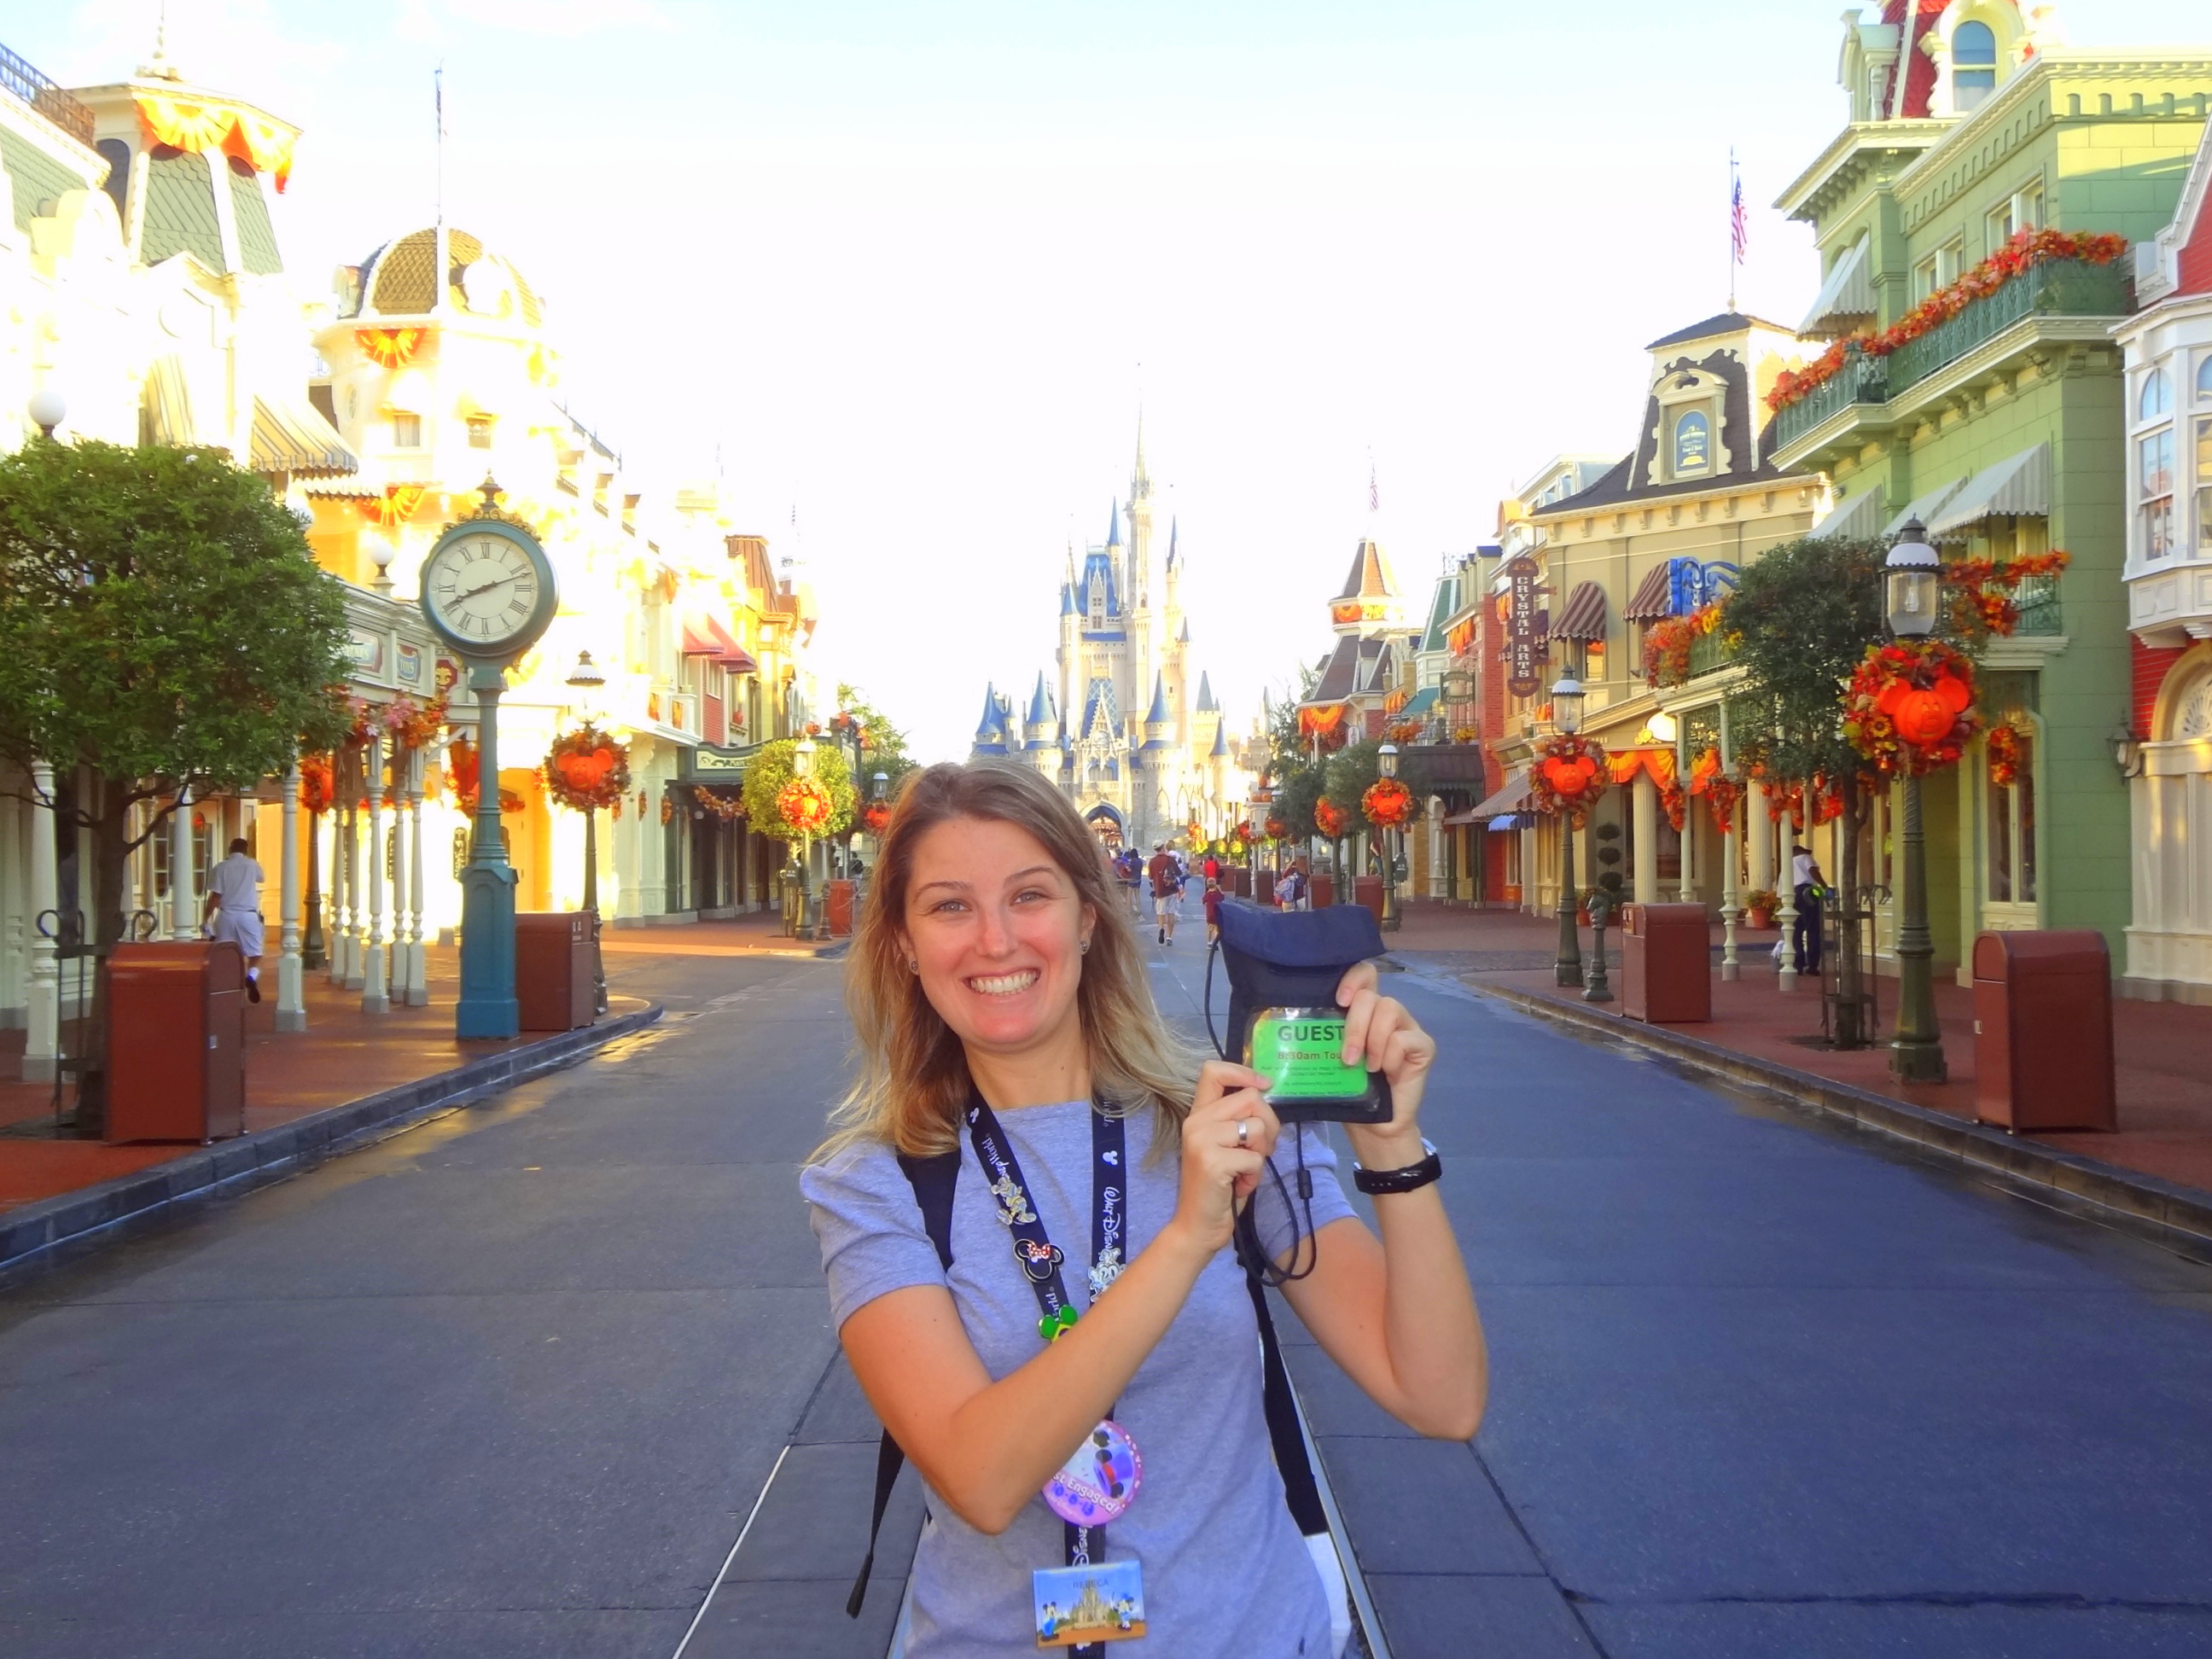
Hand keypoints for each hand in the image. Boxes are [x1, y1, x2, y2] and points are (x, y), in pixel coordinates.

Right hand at [1169, 1060, 1280, 1255]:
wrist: (1196, 1227)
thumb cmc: (1217, 1188)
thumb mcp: (1225, 1146)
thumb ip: (1237, 1120)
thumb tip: (1265, 1096)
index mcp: (1198, 1115)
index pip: (1213, 1071)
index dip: (1244, 1072)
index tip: (1264, 1085)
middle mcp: (1195, 1122)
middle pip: (1251, 1098)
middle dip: (1269, 1125)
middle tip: (1260, 1150)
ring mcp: (1201, 1140)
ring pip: (1257, 1127)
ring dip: (1261, 1153)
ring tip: (1245, 1170)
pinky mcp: (1212, 1161)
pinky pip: (1255, 1157)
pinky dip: (1255, 1174)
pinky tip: (1239, 1185)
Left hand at [1335, 961, 1435, 1166]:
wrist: (1375, 1124)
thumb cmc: (1349, 1089)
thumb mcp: (1330, 1058)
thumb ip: (1325, 1037)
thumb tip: (1293, 1029)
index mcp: (1364, 1011)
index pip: (1365, 975)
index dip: (1353, 977)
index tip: (1339, 1000)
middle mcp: (1386, 1013)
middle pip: (1372, 996)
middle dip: (1354, 1025)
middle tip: (1347, 1056)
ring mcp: (1408, 1027)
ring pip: (1390, 1009)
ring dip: (1372, 1041)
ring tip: (1365, 1067)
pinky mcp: (1423, 1046)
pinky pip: (1404, 1038)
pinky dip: (1389, 1057)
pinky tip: (1386, 1073)